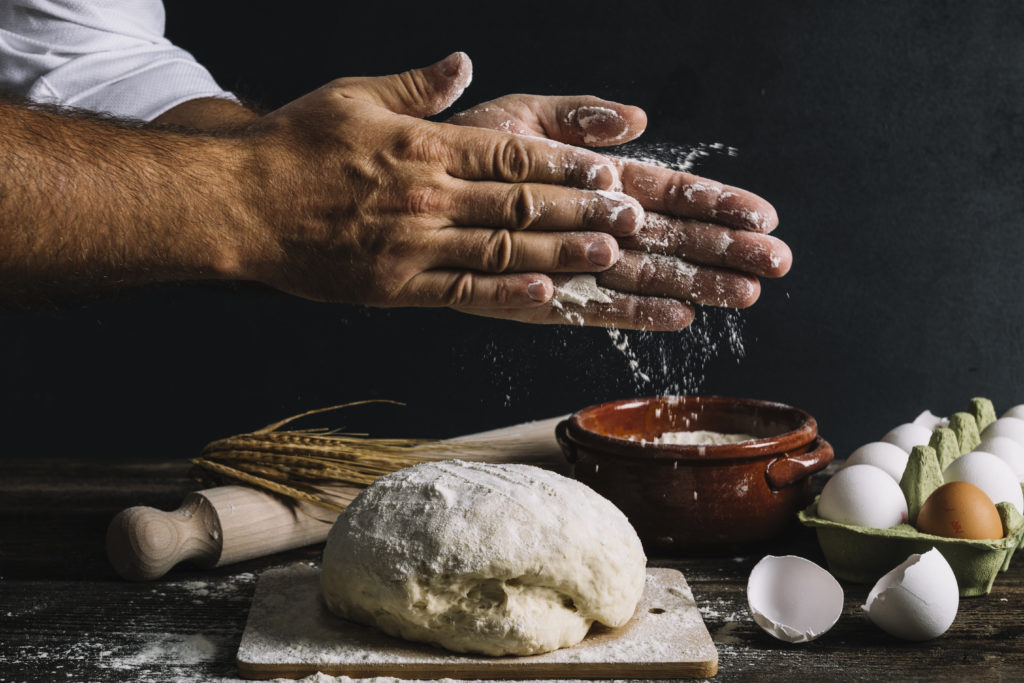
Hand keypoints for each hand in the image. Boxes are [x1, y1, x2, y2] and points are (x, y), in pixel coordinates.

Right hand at [235, 53, 654, 320]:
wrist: (236, 204)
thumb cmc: (293, 146)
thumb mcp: (354, 96)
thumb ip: (416, 86)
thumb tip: (462, 65)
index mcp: (423, 146)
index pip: (511, 155)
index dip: (565, 165)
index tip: (608, 172)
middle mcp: (426, 196)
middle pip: (519, 203)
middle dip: (581, 210)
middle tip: (632, 218)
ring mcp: (411, 245)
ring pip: (501, 249)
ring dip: (560, 252)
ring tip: (609, 256)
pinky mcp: (394, 286)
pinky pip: (460, 291)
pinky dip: (505, 293)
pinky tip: (545, 296)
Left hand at [449, 94, 790, 327]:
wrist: (409, 194)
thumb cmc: (466, 151)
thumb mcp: (521, 118)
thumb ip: (577, 119)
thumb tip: (638, 120)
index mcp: (594, 178)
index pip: (666, 190)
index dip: (715, 201)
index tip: (761, 213)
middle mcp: (592, 223)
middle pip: (671, 237)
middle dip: (725, 249)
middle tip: (777, 262)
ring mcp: (573, 262)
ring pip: (646, 274)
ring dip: (696, 284)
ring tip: (745, 294)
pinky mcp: (545, 295)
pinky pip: (597, 307)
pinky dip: (637, 313)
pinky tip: (679, 318)